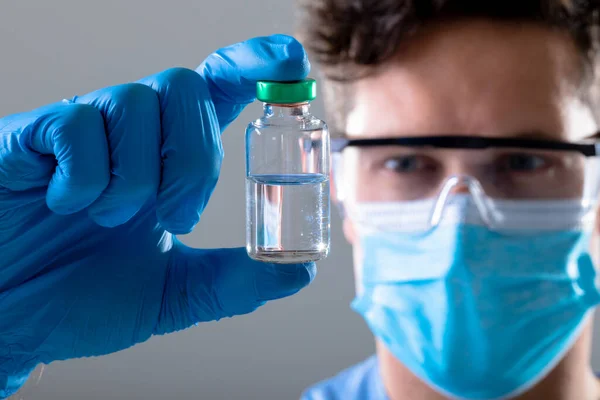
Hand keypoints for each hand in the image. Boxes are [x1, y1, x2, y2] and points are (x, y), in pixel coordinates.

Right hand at [0, 34, 315, 397]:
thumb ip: (235, 281)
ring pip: (136, 101)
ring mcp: (82, 130)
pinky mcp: (31, 137)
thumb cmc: (85, 297)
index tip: (288, 61)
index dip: (254, 64)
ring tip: (111, 219)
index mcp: (168, 159)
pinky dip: (86, 176)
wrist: (12, 319)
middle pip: (186, 88)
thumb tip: (300, 271)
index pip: (218, 88)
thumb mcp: (175, 293)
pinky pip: (76, 124)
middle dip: (195, 160)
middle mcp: (131, 134)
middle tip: (174, 217)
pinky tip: (65, 205)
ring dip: (138, 177)